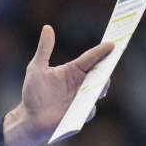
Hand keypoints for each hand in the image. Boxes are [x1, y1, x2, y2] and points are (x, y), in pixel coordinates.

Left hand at [2, 25, 113, 145]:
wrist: (31, 118)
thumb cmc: (33, 93)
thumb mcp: (37, 68)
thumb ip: (44, 49)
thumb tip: (47, 28)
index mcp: (74, 70)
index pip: (91, 57)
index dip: (102, 50)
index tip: (113, 43)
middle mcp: (82, 82)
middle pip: (101, 71)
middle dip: (109, 65)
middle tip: (115, 59)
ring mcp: (83, 97)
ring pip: (99, 89)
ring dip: (102, 85)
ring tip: (103, 80)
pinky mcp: (82, 112)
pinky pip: (90, 108)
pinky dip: (90, 105)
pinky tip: (89, 101)